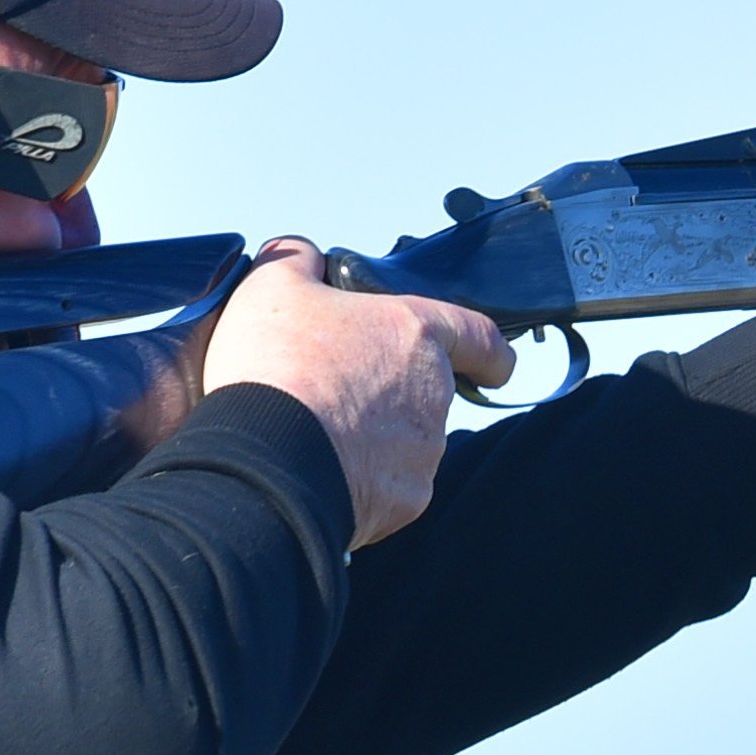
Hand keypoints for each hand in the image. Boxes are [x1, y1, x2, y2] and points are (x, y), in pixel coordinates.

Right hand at [196, 238, 511, 547]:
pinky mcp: (406, 500)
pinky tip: (318, 470)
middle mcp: (433, 393)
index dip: (488, 352)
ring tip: (315, 434)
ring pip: (407, 443)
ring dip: (373, 439)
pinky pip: (389, 486)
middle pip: (427, 392)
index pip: (480, 338)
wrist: (262, 459)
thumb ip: (296, 260)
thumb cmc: (276, 369)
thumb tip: (301, 254)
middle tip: (336, 393)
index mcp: (414, 334)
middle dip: (391, 396)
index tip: (493, 363)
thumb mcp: (271, 287)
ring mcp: (425, 451)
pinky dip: (362, 481)